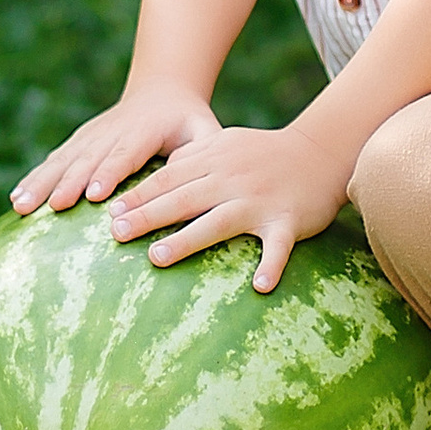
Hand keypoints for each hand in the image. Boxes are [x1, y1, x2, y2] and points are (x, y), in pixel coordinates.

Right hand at [10, 83, 220, 216]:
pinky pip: (54, 162)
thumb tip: (192, 179)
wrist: (161, 91)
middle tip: (55, 206)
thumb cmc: (189, 121)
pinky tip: (16, 199)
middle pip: (87, 159)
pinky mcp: (78, 143)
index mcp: (145, 130)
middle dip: (69, 183)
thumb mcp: (205, 130)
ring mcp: (91, 136)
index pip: (125, 153)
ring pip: (63, 161)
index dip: (109, 172)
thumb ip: (204, 151)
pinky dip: (35, 179)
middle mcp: (112, 131)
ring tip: (21, 206)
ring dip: (41, 184)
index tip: (94, 195)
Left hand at [105, 121, 346, 291]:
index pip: (169, 177)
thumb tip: (155, 177)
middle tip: (116, 234)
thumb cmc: (265, 152)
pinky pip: (278, 246)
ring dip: (187, 240)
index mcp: (215, 159)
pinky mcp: (288, 220)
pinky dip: (271, 265)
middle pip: (184, 198)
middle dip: (148, 216)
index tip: (110, 214)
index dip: (139, 195)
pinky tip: (260, 286)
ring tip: (157, 258)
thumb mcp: (226, 143)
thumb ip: (192, 157)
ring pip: (218, 221)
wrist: (320, 151)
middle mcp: (232, 179)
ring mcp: (260, 200)